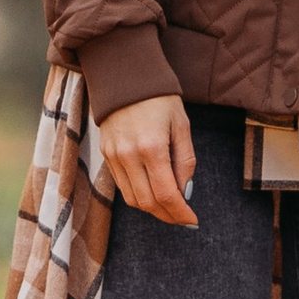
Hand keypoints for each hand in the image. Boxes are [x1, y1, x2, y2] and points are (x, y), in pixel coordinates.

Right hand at [97, 93, 197, 227]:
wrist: (126, 79)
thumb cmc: (160, 100)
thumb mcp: (181, 126)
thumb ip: (185, 161)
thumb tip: (185, 191)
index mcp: (152, 147)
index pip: (166, 194)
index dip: (180, 212)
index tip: (192, 220)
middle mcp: (129, 155)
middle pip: (148, 202)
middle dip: (168, 215)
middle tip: (183, 218)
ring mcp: (114, 156)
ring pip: (132, 199)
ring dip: (153, 209)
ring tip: (170, 208)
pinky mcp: (106, 155)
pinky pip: (122, 186)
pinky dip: (138, 196)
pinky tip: (152, 192)